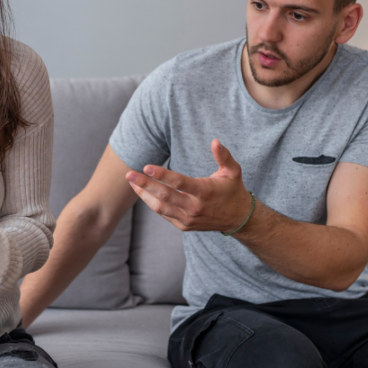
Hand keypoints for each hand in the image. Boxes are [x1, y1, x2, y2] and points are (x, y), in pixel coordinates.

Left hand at [126, 139, 252, 232]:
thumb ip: (223, 156)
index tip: (146, 167)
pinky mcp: (184, 226)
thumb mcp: (233, 171)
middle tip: (129, 174)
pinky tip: (143, 193)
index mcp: (204, 192)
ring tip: (131, 182)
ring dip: (143, 194)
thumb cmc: (233, 190)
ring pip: (160, 207)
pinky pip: (164, 214)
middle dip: (144, 184)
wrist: (238, 219)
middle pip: (164, 195)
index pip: (179, 183)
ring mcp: (188, 219)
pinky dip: (152, 203)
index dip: (161, 175)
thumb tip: (215, 141)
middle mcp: (194, 207)